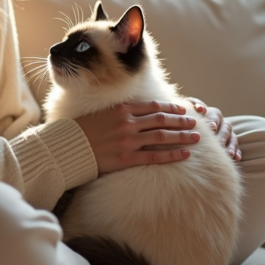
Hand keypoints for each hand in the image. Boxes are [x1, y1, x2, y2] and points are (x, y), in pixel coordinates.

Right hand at [74, 101, 199, 174]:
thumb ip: (121, 112)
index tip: (183, 109)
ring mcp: (128, 141)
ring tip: (196, 136)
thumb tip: (138, 112)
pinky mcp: (127, 158)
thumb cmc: (83, 129)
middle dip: (181, 120)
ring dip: (182, 136)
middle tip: (196, 122)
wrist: (68, 147)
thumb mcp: (103, 113)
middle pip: (162, 120)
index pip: (153, 106)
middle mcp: (127, 123)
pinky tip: (185, 154)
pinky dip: (172, 155)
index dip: (171, 107)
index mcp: (122, 109)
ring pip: (162, 137)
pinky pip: (155, 157)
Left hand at [186, 97, 241, 161]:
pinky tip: (236, 159)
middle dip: (222, 135)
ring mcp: (228, 133)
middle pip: (225, 128)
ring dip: (231, 145)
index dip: (214, 120)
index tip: (211, 127)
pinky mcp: (231, 143)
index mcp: (213, 113)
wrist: (193, 127)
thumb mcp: (188, 107)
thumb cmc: (189, 117)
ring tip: (228, 154)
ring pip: (233, 138)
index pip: (215, 115)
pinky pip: (237, 147)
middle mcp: (222, 122)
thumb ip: (192, 104)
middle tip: (218, 143)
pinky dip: (237, 152)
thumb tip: (199, 108)